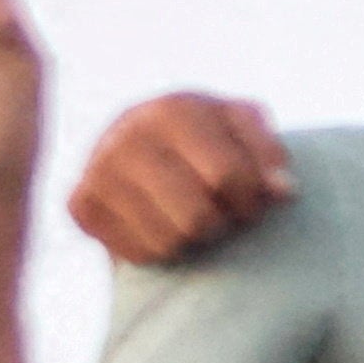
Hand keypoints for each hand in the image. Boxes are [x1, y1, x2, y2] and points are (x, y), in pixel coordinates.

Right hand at [68, 91, 293, 269]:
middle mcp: (127, 134)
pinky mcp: (80, 204)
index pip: (228, 177)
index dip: (252, 200)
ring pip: (169, 240)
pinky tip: (160, 225)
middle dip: (223, 223)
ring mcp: (97, 169)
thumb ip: (269, 154)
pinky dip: (161, 250)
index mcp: (174, 109)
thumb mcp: (244, 133)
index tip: (251, 198)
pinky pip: (140, 253)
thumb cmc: (210, 142)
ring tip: (191, 216)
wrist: (142, 147)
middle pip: (197, 218)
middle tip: (222, 211)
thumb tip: (284, 190)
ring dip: (193, 240)